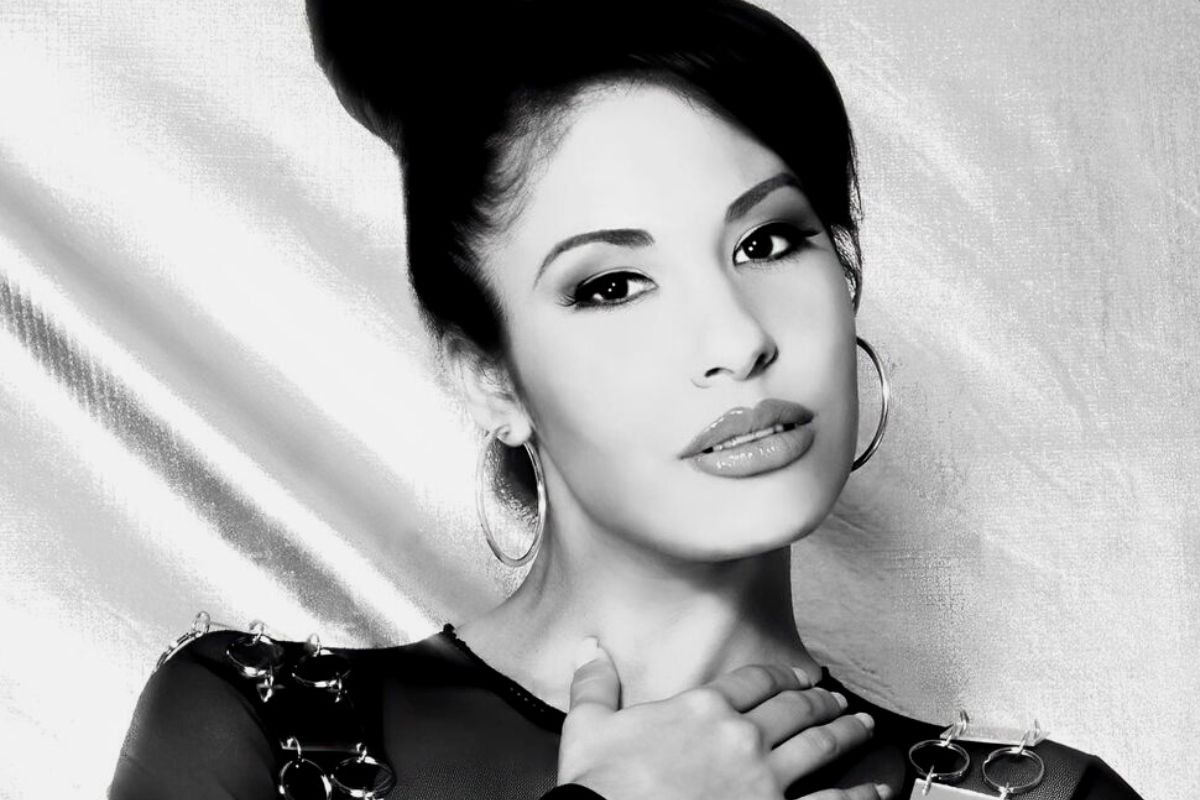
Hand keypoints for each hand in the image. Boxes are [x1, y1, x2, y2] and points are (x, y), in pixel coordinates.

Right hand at [556, 637, 888, 799]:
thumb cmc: (603, 789)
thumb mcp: (588, 728)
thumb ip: (594, 684)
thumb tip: (590, 649)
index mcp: (701, 709)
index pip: (752, 681)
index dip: (779, 675)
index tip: (794, 675)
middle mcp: (740, 737)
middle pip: (793, 708)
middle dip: (818, 700)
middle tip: (834, 697)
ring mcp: (764, 778)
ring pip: (819, 744)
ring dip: (845, 732)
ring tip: (861, 725)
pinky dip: (859, 793)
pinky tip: (877, 787)